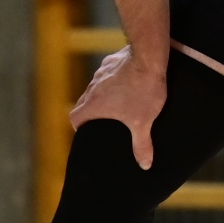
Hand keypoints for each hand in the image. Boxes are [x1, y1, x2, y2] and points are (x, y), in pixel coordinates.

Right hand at [69, 44, 165, 168]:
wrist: (149, 56)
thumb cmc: (143, 90)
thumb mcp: (142, 122)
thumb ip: (142, 145)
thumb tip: (145, 166)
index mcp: (94, 104)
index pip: (75, 117)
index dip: (79, 126)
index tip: (86, 131)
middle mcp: (93, 87)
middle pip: (83, 102)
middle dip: (90, 112)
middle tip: (102, 121)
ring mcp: (101, 72)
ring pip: (96, 87)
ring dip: (102, 95)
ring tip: (118, 102)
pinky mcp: (112, 61)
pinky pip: (108, 73)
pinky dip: (113, 80)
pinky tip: (128, 82)